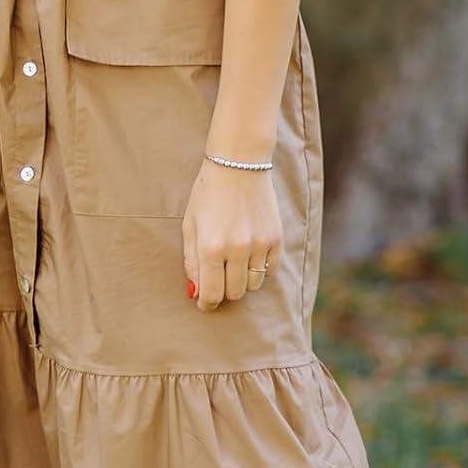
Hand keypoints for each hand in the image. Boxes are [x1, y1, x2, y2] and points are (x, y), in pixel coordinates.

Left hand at [181, 159, 282, 312]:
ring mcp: (260, 244)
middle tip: (217, 281)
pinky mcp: (276, 238)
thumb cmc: (207, 195)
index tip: (205, 303)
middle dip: (223, 292)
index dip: (206, 303)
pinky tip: (249, 256)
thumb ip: (191, 262)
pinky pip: (270, 270)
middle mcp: (237, 249)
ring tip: (233, 265)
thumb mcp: (190, 226)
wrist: (239, 164)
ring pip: (253, 285)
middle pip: (234, 293)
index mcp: (211, 248)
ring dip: (242, 281)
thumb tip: (195, 292)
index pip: (211, 293)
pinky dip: (259, 270)